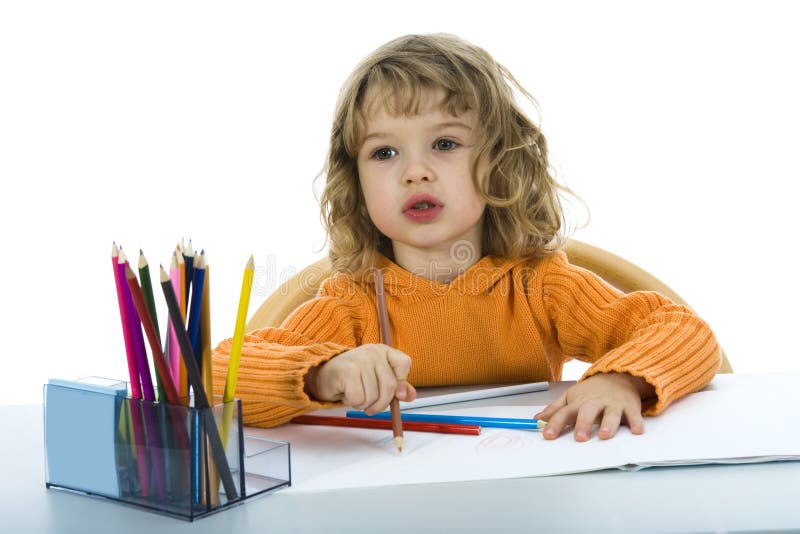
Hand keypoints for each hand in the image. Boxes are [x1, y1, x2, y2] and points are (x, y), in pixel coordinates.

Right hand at [304, 344, 416, 413]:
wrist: (323, 374)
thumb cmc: (353, 378)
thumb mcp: (378, 379)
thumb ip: (396, 387)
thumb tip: (410, 395)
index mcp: (383, 351)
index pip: (404, 363)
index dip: (402, 382)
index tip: (397, 394)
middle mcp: (373, 352)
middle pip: (390, 386)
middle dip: (381, 403)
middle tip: (371, 406)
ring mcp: (360, 360)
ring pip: (374, 395)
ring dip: (364, 404)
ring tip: (355, 394)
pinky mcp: (347, 371)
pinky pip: (359, 399)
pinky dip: (353, 403)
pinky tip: (346, 393)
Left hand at [534, 373, 654, 441]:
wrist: (617, 375)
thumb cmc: (592, 391)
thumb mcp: (571, 396)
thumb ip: (555, 409)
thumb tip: (537, 418)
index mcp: (578, 402)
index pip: (564, 413)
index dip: (554, 424)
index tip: (547, 435)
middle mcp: (595, 403)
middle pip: (588, 412)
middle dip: (583, 424)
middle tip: (579, 438)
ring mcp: (613, 404)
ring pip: (611, 414)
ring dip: (608, 425)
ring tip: (604, 435)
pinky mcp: (629, 406)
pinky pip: (634, 415)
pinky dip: (636, 423)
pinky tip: (636, 431)